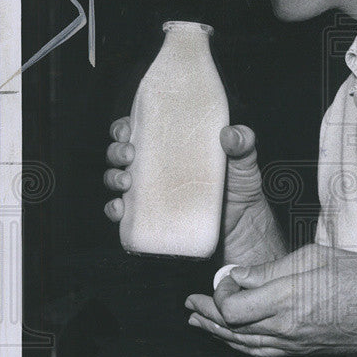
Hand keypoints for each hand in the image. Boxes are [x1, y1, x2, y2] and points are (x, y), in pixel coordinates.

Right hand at [103, 118, 284, 266]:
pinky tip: (119, 209)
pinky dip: (114, 211)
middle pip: (122, 154)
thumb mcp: (244, 162)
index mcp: (172, 148)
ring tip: (125, 182)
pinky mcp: (151, 219)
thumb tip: (231, 134)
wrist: (243, 229)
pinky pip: (123, 215)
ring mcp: (152, 194)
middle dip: (117, 151)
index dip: (124, 127)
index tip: (128, 129)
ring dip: (113, 178)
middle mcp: (157, 169)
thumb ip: (243, 143)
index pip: (140, 130)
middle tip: (129, 154)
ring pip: (117, 180)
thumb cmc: (241, 189)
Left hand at [185, 243, 356, 356]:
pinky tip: (230, 339)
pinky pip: (261, 352)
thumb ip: (272, 269)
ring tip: (197, 322)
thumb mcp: (315, 258)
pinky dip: (239, 345)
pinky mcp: (301, 352)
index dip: (221, 292)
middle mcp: (286, 327)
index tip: (227, 277)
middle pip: (231, 328)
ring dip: (215, 333)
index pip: (232, 306)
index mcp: (288, 299)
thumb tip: (240, 276)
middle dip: (206, 314)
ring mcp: (293, 344)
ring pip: (242, 344)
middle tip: (190, 303)